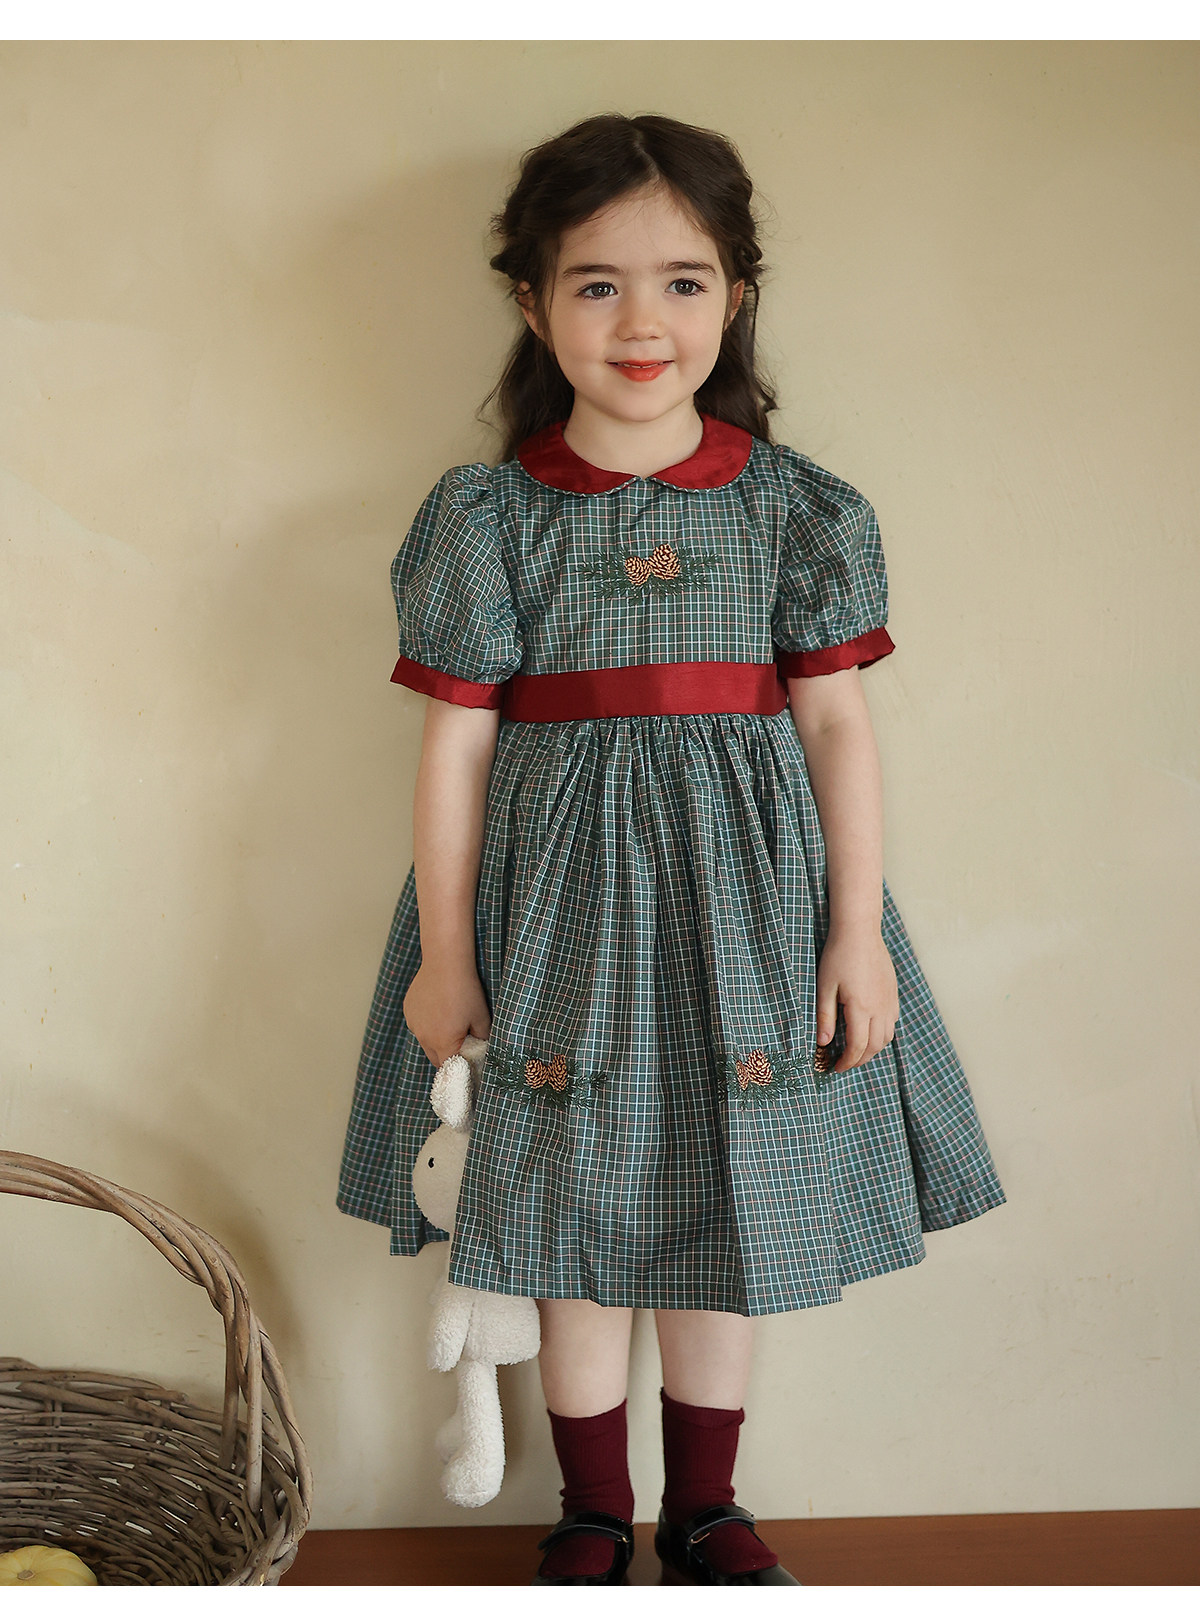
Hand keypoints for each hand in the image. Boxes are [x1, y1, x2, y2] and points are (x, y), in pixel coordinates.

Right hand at [403, 959, 491, 1068]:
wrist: (445, 962)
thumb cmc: (466, 990)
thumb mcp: (482, 1018)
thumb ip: (481, 1039)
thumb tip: (480, 1049)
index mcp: (442, 1043)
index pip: (449, 1068)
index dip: (459, 1068)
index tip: (467, 1064)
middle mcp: (423, 1037)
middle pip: (435, 1058)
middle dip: (447, 1055)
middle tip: (462, 1043)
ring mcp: (413, 1024)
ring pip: (425, 1040)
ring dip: (436, 1038)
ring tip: (450, 1019)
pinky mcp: (408, 1011)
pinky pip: (418, 1025)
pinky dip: (427, 1023)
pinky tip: (438, 1007)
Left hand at [815, 928, 898, 1072]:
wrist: (860, 932)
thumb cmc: (838, 956)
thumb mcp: (825, 986)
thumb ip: (825, 1017)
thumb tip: (822, 1043)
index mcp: (861, 1008)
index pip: (857, 1047)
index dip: (847, 1062)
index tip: (835, 1068)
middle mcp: (880, 1008)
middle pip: (875, 1047)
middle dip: (859, 1059)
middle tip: (844, 1063)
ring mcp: (890, 1001)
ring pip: (887, 1037)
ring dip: (873, 1049)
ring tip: (856, 1049)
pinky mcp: (893, 993)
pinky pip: (892, 1022)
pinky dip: (882, 1034)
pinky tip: (869, 1029)